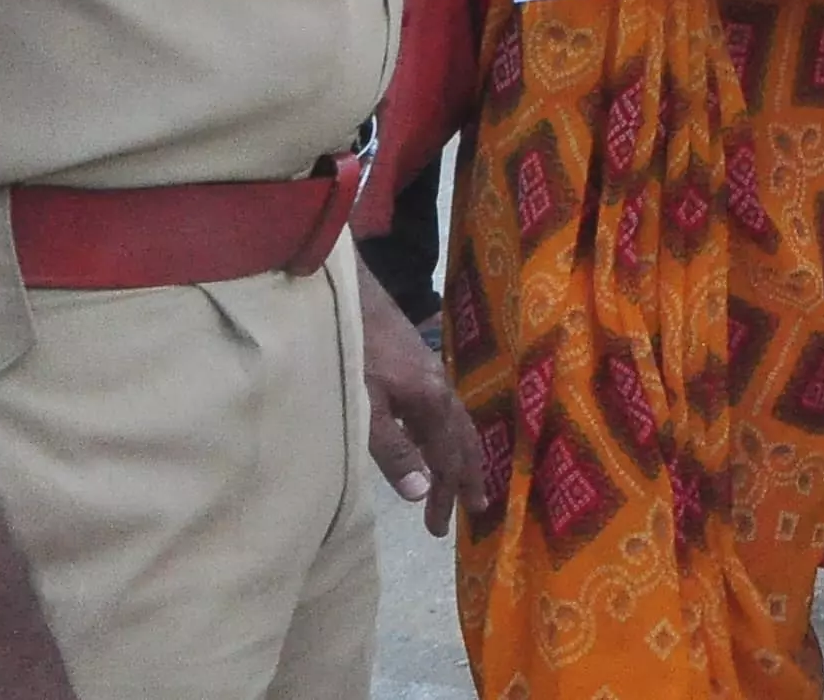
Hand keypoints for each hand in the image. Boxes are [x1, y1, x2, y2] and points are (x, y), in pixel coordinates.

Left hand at [359, 272, 481, 537]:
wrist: (348, 294)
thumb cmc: (353, 351)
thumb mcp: (366, 406)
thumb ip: (393, 449)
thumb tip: (423, 492)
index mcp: (431, 402)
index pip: (447, 459)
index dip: (446, 494)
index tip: (441, 529)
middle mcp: (439, 389)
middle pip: (462, 440)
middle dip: (466, 476)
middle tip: (475, 510)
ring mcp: (430, 375)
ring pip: (456, 423)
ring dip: (460, 455)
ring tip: (463, 478)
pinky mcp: (416, 365)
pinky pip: (443, 410)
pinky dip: (445, 434)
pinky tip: (430, 437)